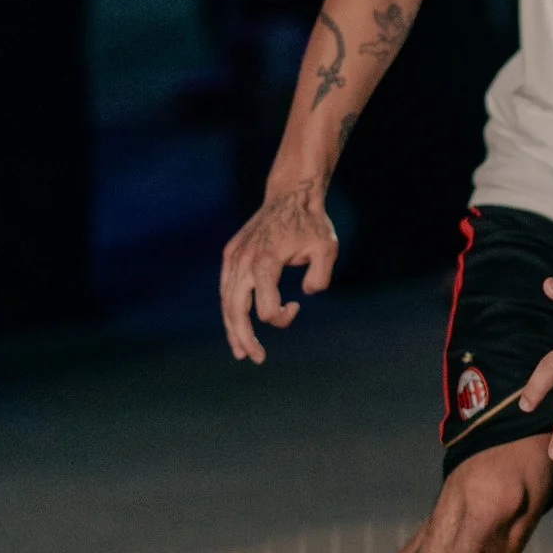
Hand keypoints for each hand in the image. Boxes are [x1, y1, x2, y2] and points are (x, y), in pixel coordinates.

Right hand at [220, 186, 337, 362]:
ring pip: (227, 301)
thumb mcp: (327, 248)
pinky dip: (229, 308)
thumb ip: (320, 277)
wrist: (291, 194)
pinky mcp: (231, 253)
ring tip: (240, 351)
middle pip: (236, 310)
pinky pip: (226, 287)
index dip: (283, 317)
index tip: (297, 306)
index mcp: (265, 262)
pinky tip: (234, 324)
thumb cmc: (312, 223)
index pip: (266, 309)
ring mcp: (234, 257)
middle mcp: (244, 261)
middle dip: (245, 338)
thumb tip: (303, 295)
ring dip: (232, 328)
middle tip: (255, 358)